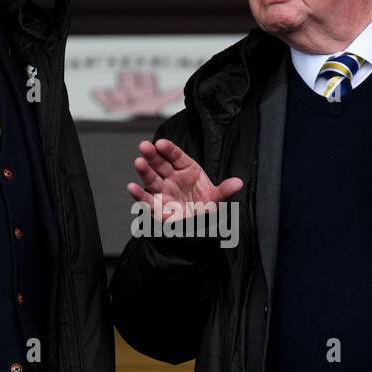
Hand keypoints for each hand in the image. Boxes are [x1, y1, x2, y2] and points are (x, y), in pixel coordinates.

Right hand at [127, 138, 242, 222]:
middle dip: (152, 155)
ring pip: (152, 178)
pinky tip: (132, 187)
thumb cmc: (205, 208)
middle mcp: (172, 177)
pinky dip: (139, 195)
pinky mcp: (157, 206)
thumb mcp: (216, 199)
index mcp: (187, 170)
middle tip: (144, 146)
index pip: (176, 156)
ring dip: (144, 170)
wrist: (198, 227)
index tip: (160, 143)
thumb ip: (225, 191)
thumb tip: (239, 183)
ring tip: (138, 162)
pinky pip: (147, 199)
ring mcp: (164, 191)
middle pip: (161, 164)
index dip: (168, 149)